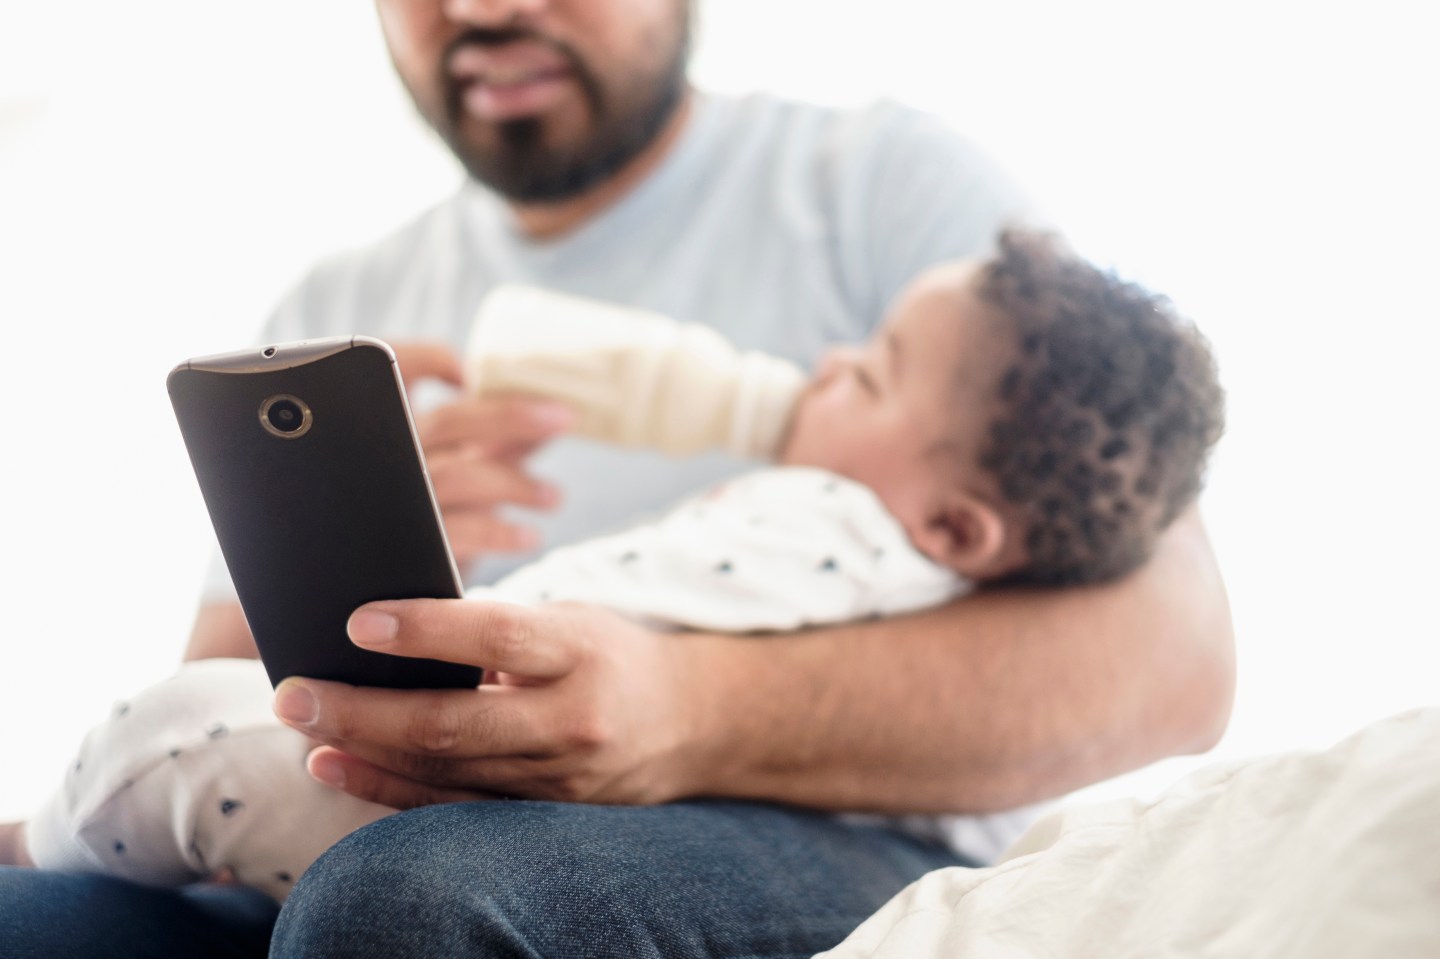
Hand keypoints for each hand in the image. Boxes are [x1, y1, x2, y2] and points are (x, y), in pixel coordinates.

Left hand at [272, 599, 711, 808]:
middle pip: (454, 721)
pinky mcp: (545, 812)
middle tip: (294, 692)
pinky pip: (456, 805)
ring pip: (446, 769)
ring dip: (364, 751)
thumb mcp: (569, 621)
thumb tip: (390, 632)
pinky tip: (340, 768)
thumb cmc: (608, 654)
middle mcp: (573, 718)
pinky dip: (391, 789)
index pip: (499, 638)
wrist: (689, 722)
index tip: (358, 620)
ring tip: (304, 728)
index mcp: (581, 651)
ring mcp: (559, 776)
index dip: (427, 630)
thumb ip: (498, 630)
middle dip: (363, 710)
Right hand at [389, 343, 573, 565]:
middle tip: (564, 418)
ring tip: (554, 496)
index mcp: (406, 424)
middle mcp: (399, 456)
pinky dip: (500, 532)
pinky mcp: (416, 542)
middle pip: (449, 420)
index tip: (480, 371)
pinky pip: (459, 532)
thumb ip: (503, 438)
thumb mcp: (471, 466)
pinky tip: (530, 535)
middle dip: (510, 415)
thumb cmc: (446, 510)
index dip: (434, 358)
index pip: (404, 371)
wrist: (409, 583)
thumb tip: (554, 414)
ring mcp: (404, 498)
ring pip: (456, 476)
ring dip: (514, 483)